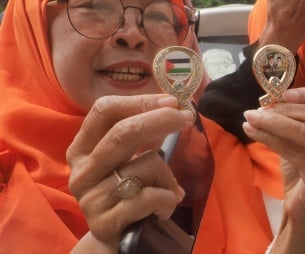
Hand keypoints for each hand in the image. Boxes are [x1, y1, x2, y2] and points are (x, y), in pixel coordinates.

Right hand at [67, 95, 191, 247]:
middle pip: (122, 133)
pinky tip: (164, 208)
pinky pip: (150, 197)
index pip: (104, 111)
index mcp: (82, 149)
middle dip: (161, 120)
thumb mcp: (130, 161)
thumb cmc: (129, 194)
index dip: (139, 101)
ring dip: (169, 176)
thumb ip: (145, 135)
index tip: (171, 100)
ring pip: (145, 165)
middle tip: (187, 117)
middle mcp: (81, 171)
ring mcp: (91, 198)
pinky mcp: (105, 222)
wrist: (119, 243)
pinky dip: (168, 199)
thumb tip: (174, 105)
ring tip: (167, 190)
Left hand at [243, 87, 304, 251]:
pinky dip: (269, 138)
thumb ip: (296, 120)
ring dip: (273, 121)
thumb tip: (272, 99)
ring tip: (251, 118)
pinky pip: (294, 150)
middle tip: (258, 108)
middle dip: (285, 108)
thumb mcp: (303, 141)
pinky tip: (252, 132)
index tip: (285, 93)